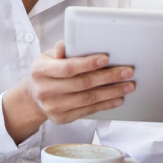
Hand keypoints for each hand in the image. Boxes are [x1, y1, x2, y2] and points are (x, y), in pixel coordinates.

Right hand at [2, 41, 134, 141]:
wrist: (34, 96)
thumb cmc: (47, 70)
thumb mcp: (48, 55)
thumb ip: (61, 49)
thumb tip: (70, 43)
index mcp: (40, 70)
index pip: (67, 67)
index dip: (87, 63)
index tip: (106, 58)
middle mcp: (45, 90)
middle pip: (82, 84)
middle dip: (108, 77)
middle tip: (127, 71)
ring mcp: (53, 107)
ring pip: (88, 99)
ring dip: (112, 92)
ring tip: (128, 85)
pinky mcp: (62, 118)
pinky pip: (88, 111)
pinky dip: (106, 104)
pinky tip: (118, 98)